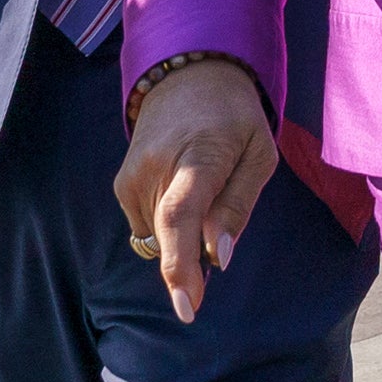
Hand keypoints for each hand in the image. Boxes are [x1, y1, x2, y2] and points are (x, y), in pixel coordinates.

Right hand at [113, 58, 276, 323]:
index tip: (187, 307)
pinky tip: (183, 192)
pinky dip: (168, 224)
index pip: (180, 217)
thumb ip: (238, 206)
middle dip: (189, 266)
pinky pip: (148, 225)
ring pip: (158, 237)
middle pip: (169, 238)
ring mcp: (132, 176)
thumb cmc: (234, 115)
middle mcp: (154, 167)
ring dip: (182, 236)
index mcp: (197, 156)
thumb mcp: (259, 153)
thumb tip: (217, 256)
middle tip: (208, 273)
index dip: (181, 267)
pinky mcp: (122, 184)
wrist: (187, 74)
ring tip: (204, 193)